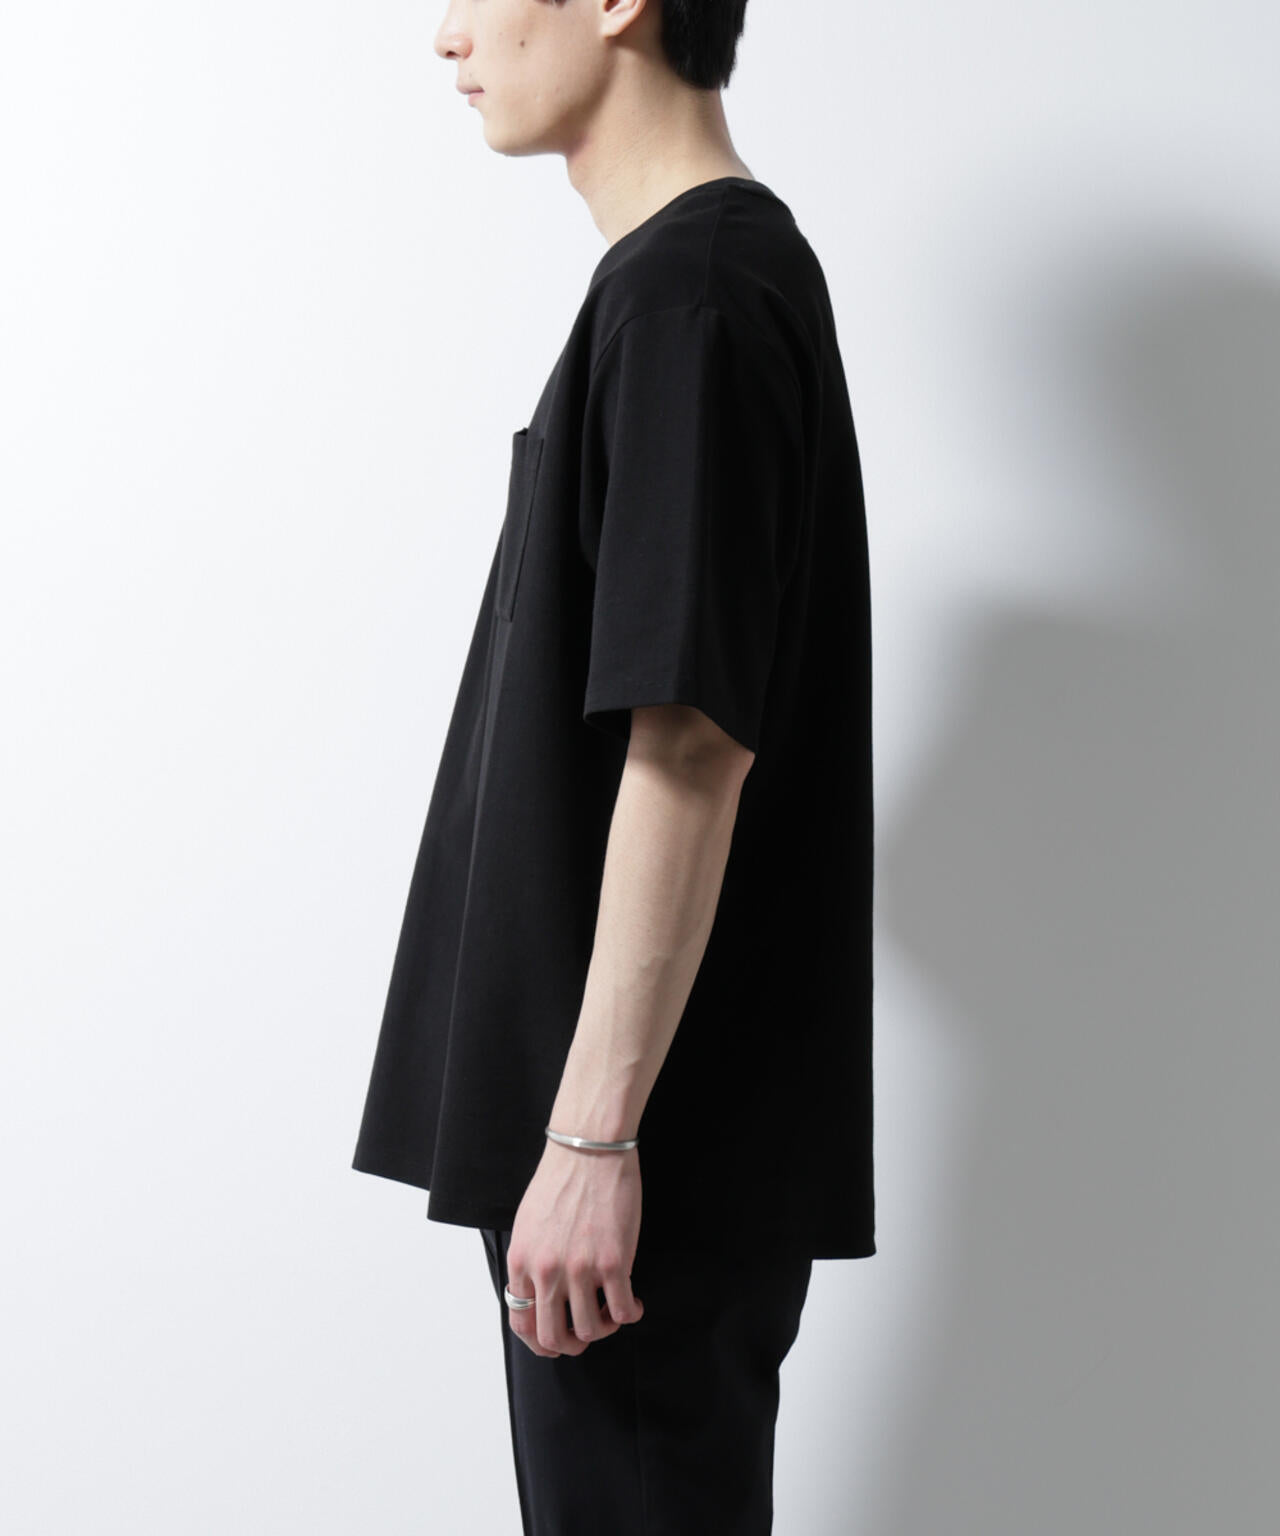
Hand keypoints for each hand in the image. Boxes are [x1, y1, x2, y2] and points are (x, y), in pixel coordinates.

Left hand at [505, 1138, 645, 1357]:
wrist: (590, 1148)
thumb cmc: (562, 1178)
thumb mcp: (530, 1223)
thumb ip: (532, 1260)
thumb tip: (541, 1292)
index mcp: (522, 1261)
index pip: (522, 1322)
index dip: (540, 1342)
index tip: (556, 1342)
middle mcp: (547, 1271)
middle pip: (553, 1337)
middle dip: (571, 1345)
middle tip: (587, 1334)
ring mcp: (581, 1269)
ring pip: (590, 1330)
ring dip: (604, 1328)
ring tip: (613, 1311)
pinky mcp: (614, 1261)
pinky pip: (623, 1311)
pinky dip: (631, 1314)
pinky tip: (634, 1303)